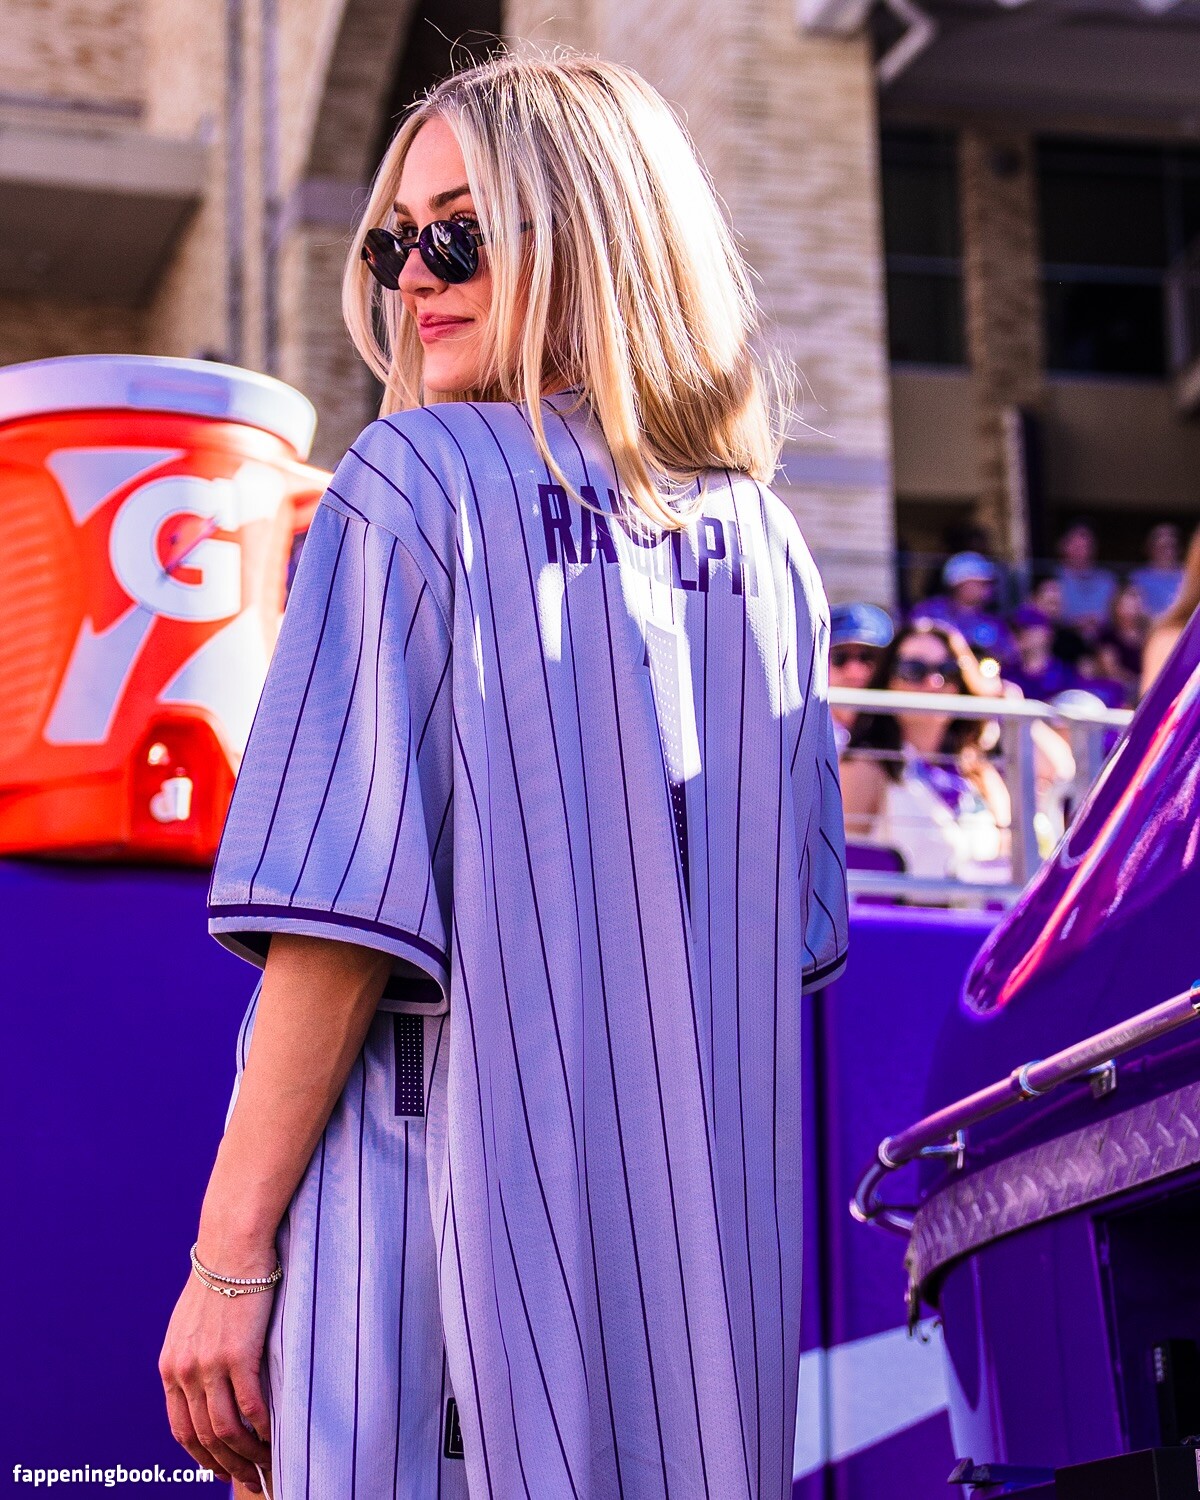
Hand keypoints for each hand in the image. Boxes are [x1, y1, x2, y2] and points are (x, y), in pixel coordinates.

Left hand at [159, 1263, 274, 1491]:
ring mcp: (209, 1365)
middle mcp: (184, 1371)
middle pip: (204, 1437)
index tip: (220, 1469)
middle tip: (251, 1478)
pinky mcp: (238, 1354)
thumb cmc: (220, 1276)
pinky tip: (275, 1435)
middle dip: (227, 1465)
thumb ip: (194, 1354)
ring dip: (247, 1454)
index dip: (202, 1457)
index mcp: (171, 1366)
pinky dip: (262, 1429)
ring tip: (267, 1463)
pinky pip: (250, 1407)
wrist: (233, 1244)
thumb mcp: (191, 1322)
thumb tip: (205, 1381)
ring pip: (226, 1429)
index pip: (181, 1429)